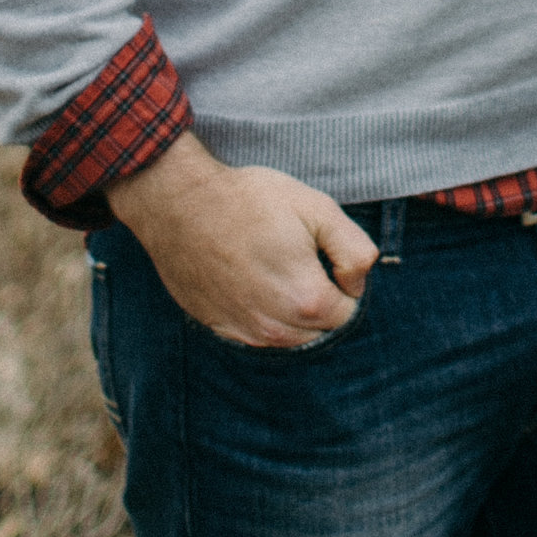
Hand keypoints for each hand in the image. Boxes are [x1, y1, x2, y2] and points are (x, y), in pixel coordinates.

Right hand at [108, 129, 376, 347]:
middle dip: (318, 298)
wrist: (180, 202)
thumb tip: (355, 283)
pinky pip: (256, 333)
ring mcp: (244, 332)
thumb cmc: (250, 200)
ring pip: (290, 336)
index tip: (319, 252)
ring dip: (291, 309)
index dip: (341, 279)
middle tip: (294, 256)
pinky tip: (248, 278)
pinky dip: (262, 313)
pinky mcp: (219, 327)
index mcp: (307, 300)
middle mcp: (276, 329)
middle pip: (319, 329)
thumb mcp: (317, 208)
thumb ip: (355, 251)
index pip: (348, 311)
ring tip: (271, 265)